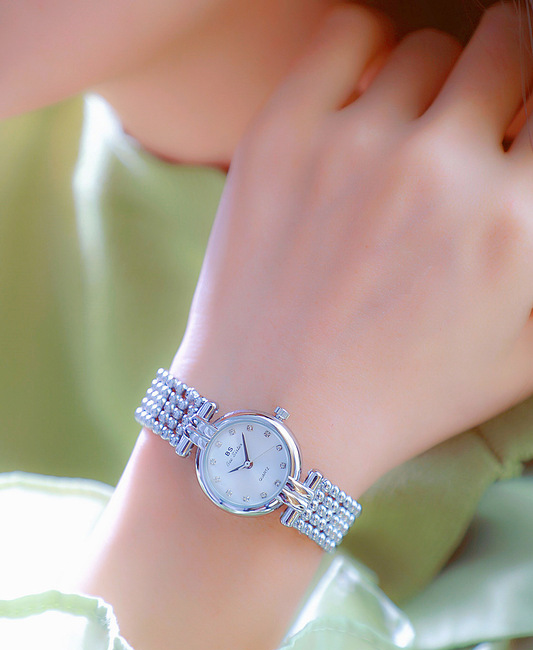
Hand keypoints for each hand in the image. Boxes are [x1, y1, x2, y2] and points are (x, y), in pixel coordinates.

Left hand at [173, 1, 532, 498]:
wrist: (277, 419)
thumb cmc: (402, 397)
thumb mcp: (523, 351)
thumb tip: (532, 179)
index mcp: (517, 225)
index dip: (530, 122)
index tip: (512, 139)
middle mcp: (444, 174)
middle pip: (511, 43)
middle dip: (505, 76)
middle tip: (476, 121)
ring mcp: (357, 149)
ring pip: (428, 48)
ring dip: (432, 85)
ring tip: (406, 139)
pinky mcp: (281, 138)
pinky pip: (346, 33)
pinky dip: (365, 51)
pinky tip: (363, 97)